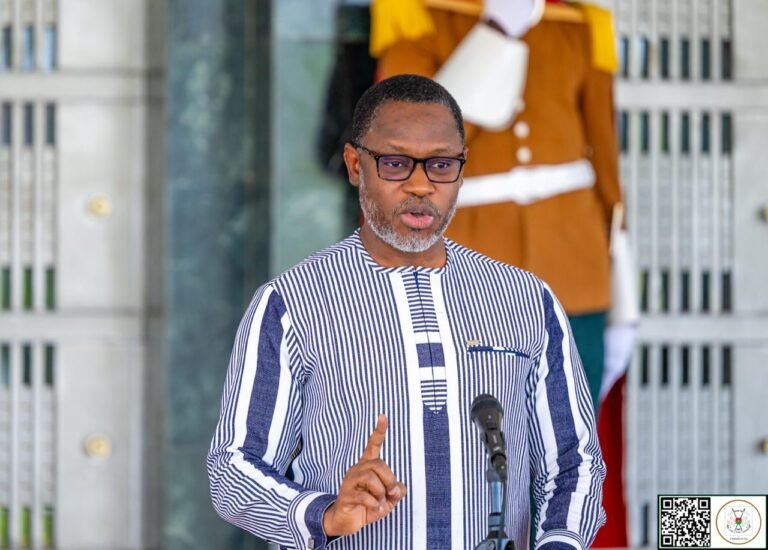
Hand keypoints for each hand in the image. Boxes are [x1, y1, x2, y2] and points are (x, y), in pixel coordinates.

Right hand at [322, 415, 406, 536]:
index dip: (379, 431)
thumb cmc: (368, 506)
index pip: (373, 445)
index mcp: (367, 467)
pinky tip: (374, 508)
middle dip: (389, 480)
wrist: (347, 522)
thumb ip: (397, 491)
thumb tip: (397, 488)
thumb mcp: (388, 499)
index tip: (383, 416)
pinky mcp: (345, 495)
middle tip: (390, 494)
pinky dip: (374, 504)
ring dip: (381, 492)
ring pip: (370, 477)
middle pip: (378, 464)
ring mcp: (350, 482)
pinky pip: (363, 495)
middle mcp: (357, 470)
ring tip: (380, 502)